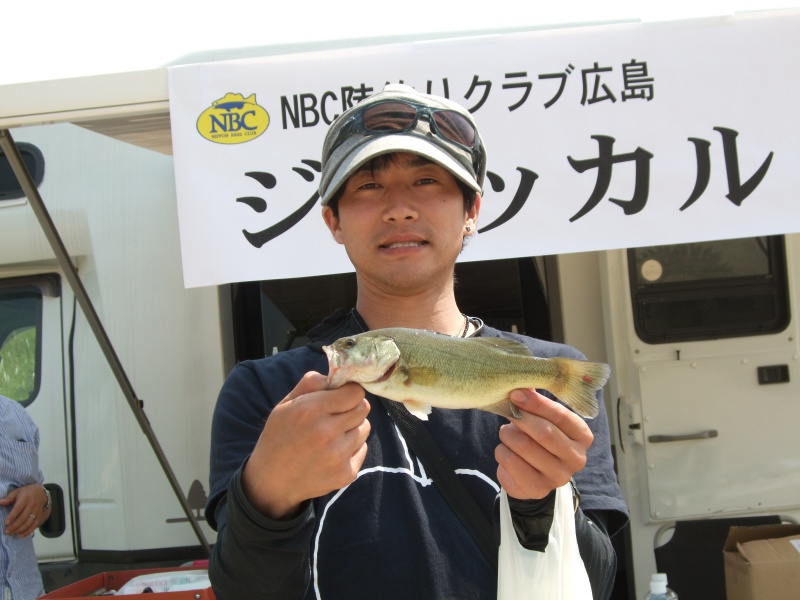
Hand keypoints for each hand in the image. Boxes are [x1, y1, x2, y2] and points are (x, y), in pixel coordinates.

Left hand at [1, 483, 49, 537]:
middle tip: (6, 531)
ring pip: (29, 523)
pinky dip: (28, 531)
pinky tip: (21, 535)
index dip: (12, 516)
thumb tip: (0, 502)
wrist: (41, 492)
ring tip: (12, 533)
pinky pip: (34, 525)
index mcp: (25, 498)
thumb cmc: (26, 493)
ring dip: (20, 529)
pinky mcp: (39, 516)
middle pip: (23, 518)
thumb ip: (8, 498)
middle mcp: (32, 505)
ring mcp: (37, 511)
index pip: (18, 509)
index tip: (6, 523)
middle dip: (14, 526)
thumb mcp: (17, 492)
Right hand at [242, 371, 370, 518]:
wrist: (272, 481)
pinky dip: (352, 448)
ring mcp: (338, 455)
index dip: (349, 392)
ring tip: (332, 436)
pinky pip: (362, 448)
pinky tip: (332, 452)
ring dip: (352, 428)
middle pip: (363, 408)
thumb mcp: (285, 405)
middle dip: (351, 409)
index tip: (341, 397)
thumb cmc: (279, 437)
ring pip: (365, 428)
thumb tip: (335, 374)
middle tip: (336, 416)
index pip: (355, 392)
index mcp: (311, 410)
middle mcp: (327, 432)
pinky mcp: (346, 473)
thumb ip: (310, 384)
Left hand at [495, 388, 593, 500]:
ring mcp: (558, 477)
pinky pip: (509, 462)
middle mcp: (576, 459)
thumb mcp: (544, 419)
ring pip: (523, 446)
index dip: (536, 404)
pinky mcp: (536, 489)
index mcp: (582, 436)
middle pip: (544, 433)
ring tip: (508, 434)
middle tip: (507, 411)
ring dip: (507, 435)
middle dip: (521, 419)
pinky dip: (501, 452)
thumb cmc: (540, 438)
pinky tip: (507, 451)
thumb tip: (523, 382)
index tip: (516, 394)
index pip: (561, 416)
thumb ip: (536, 401)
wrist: (534, 475)